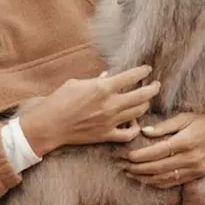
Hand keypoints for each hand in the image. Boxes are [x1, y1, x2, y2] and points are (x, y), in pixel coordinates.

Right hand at [18, 65, 160, 155]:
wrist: (49, 125)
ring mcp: (110, 121)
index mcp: (102, 88)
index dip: (143, 72)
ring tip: (145, 101)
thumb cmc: (58, 101)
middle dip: (153, 88)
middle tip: (155, 85)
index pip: (131, 77)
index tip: (147, 69)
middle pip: (142, 96)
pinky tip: (135, 123)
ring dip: (144, 105)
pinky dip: (135, 129)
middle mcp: (110, 104)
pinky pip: (128, 134)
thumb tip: (107, 77)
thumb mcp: (75, 84)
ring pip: (139, 112)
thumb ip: (95, 80)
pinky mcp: (106, 135)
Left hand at [121, 104, 204, 187]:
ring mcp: (195, 168)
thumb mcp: (185, 116)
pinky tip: (147, 180)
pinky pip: (175, 181)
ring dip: (145, 178)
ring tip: (130, 173)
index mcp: (186, 141)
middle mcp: (191, 158)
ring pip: (165, 178)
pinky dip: (159, 183)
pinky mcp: (198, 174)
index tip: (126, 155)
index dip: (140, 156)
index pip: (157, 152)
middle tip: (122, 165)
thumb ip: (165, 126)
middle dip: (138, 168)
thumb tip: (144, 132)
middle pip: (158, 167)